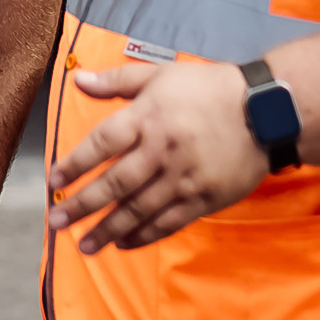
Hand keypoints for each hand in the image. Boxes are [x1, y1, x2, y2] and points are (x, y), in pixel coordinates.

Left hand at [45, 60, 268, 252]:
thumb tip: (76, 78)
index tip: (53, 180)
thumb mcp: (160, 74)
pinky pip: (167, 222)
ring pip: (138, 210)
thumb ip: (116, 81)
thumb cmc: (209, 88)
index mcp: (148, 117)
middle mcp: (161, 150)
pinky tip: (123, 244)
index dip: (74, 163)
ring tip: (84, 245)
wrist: (266, 110)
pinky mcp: (203, 198)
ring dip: (108, 230)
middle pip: (114, 184)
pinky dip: (144, 236)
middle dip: (82, 205)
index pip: (101, 143)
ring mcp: (183, 178)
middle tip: (57, 221)